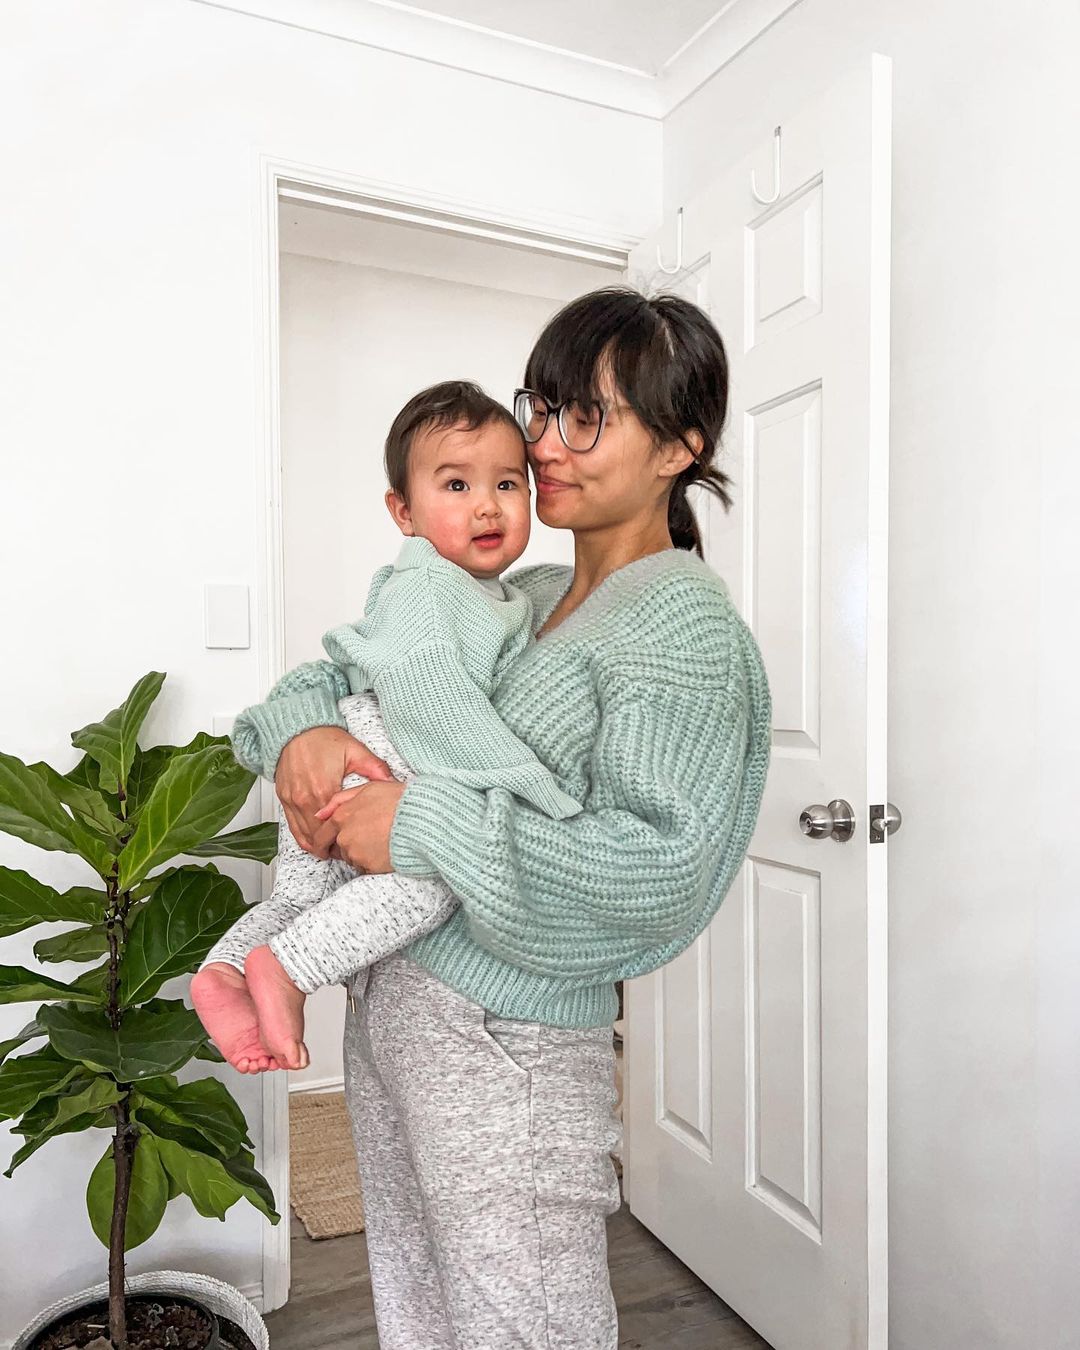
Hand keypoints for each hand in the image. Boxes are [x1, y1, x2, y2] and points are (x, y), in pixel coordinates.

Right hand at [275, 727, 392, 858]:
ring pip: (305, 834)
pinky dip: (303, 838)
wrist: (297, 729)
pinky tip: (314, 843)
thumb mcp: (355, 750)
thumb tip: (393, 782)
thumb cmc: (324, 739)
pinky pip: (292, 826)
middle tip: (347, 851)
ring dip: (318, 845)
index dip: (347, 838)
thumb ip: (375, 768)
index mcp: (324, 788)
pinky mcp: (284, 798)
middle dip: (333, 846)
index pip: (336, 826)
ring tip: (333, 851)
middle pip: (319, 834)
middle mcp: (305, 797)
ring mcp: (292, 799)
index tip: (358, 843)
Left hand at [314, 779, 406, 873]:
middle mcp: (345, 837)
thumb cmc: (398, 801)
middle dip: (348, 845)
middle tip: (367, 838)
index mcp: (341, 817)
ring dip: (362, 853)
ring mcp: (356, 853)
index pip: (322, 835)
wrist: (420, 819)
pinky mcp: (369, 866)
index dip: (323, 842)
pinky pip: (367, 868)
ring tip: (382, 840)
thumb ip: (340, 800)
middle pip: (339, 848)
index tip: (326, 847)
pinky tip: (386, 850)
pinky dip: (373, 862)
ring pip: (353, 858)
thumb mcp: (368, 788)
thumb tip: (320, 814)